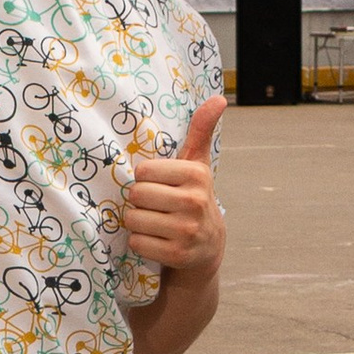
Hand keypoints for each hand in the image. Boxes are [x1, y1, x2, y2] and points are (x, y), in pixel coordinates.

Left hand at [122, 94, 226, 277]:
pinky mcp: (177, 255)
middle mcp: (194, 203)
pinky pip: (137, 242)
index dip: (144, 179)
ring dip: (138, 223)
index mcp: (196, 175)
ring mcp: (187, 231)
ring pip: (134, 220)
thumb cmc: (193, 198)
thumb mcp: (197, 164)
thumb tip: (219, 98)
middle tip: (155, 206)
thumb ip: (201, 130)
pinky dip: (141, 242)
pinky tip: (157, 240)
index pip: (143, 171)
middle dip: (140, 201)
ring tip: (155, 222)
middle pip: (136, 195)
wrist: (207, 247)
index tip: (159, 185)